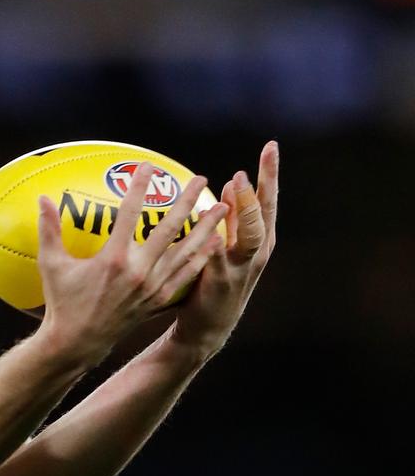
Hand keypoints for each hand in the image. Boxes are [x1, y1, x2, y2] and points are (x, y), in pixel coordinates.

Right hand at [35, 162, 229, 362]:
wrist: (78, 342)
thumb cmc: (62, 302)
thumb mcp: (50, 264)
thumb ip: (48, 229)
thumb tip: (41, 198)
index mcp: (113, 258)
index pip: (129, 213)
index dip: (139, 187)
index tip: (149, 166)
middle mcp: (138, 270)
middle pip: (169, 228)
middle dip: (187, 201)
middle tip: (200, 179)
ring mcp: (152, 286)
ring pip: (186, 251)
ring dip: (206, 228)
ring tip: (221, 208)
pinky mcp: (158, 299)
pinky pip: (186, 275)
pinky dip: (202, 258)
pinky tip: (214, 244)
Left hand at [173, 141, 279, 353]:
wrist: (205, 329)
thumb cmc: (213, 282)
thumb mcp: (226, 245)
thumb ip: (231, 218)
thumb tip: (233, 183)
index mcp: (258, 241)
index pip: (267, 200)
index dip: (270, 174)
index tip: (271, 146)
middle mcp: (255, 253)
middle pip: (264, 214)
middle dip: (262, 186)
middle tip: (256, 161)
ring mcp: (239, 270)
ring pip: (249, 237)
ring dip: (243, 210)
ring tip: (236, 187)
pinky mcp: (219, 286)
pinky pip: (216, 264)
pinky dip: (215, 249)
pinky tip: (209, 235)